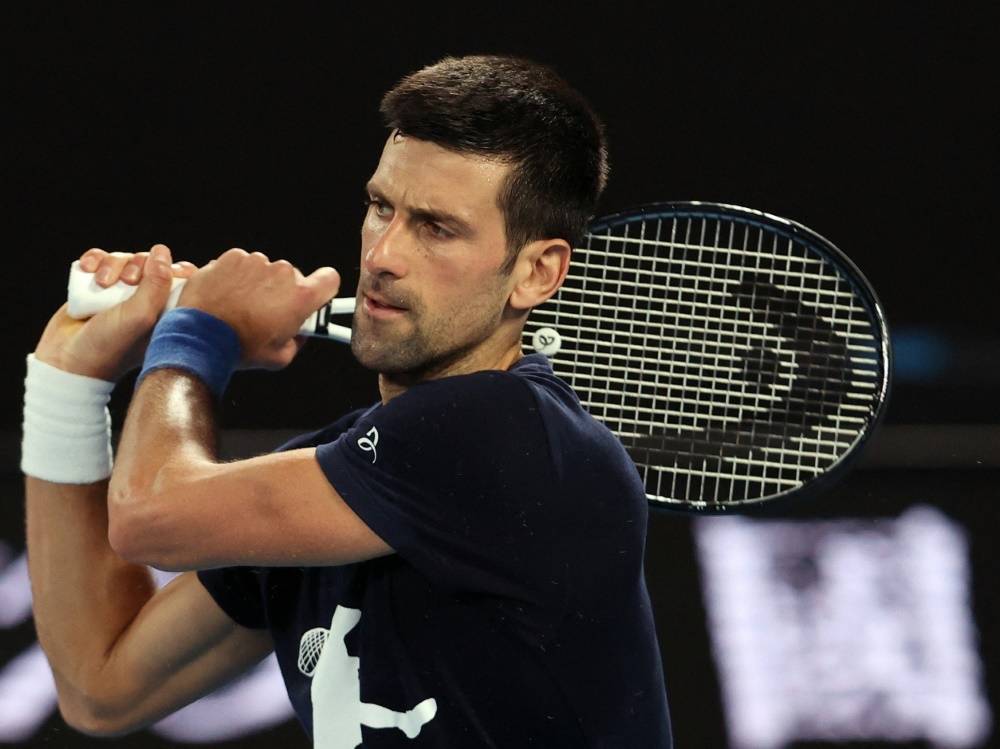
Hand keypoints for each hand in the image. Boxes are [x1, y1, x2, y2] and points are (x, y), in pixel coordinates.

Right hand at [34, 246, 197, 380]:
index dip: (175, 269)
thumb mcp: (141, 315)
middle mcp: (144, 301)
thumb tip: (162, 251)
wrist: (66, 360)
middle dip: (136, 265)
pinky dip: (93, 260)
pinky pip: (99, 260)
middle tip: (127, 281)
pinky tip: (86, 269)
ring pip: (122, 259)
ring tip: (100, 283)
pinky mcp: (95, 287)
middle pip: (149, 263)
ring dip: (111, 264)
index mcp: (165, 311)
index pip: (181, 279)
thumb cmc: (110, 344)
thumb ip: (157, 284)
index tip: (171, 270)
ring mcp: (119, 294)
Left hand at [175, 248, 340, 369]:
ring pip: (266, 271)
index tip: (315, 298)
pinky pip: (243, 264)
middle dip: (283, 292)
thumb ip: (298, 340)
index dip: (323, 289)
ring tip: (241, 306)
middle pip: (293, 277)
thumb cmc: (239, 348)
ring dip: (259, 284)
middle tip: (266, 313)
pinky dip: (237, 277)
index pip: (330, 279)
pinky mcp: (233, 258)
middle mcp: (282, 273)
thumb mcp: (280, 357)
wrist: (199, 336)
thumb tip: (299, 332)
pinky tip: (228, 296)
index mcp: (300, 297)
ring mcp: (256, 262)